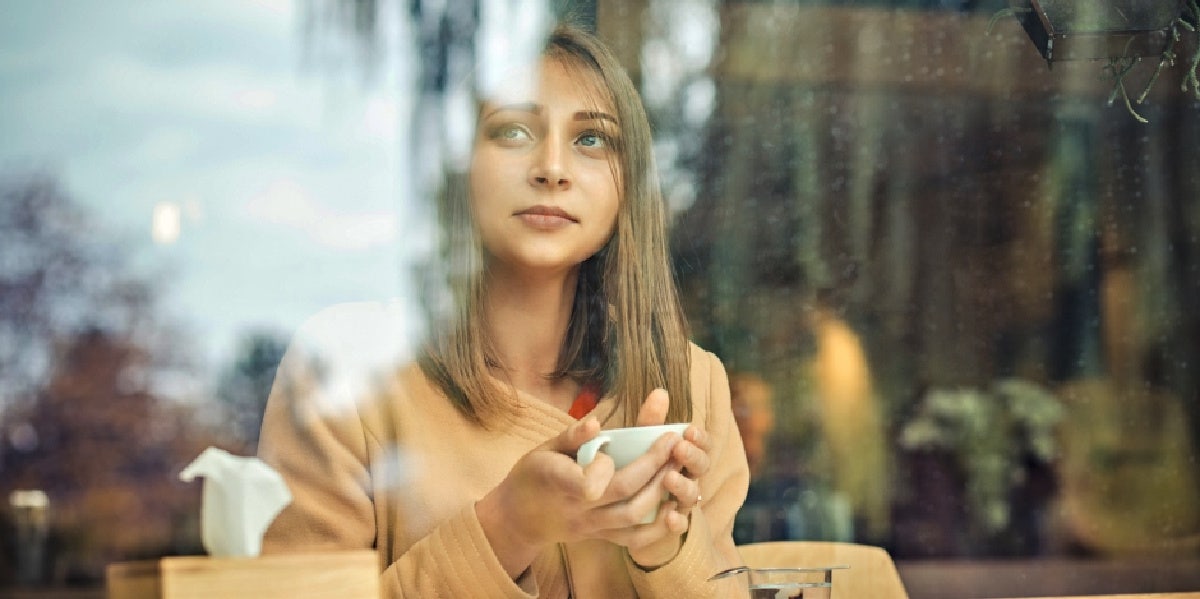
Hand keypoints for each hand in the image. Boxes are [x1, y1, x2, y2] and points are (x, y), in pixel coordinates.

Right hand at [476, 414, 677, 577]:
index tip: (611, 442)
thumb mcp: (543, 449)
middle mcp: (577, 509)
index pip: (589, 482)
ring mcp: (591, 527)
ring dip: (662, 490)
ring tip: (678, 465)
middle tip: (673, 441)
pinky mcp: (601, 537)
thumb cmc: (532, 475)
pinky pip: (634, 540)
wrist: (519, 518)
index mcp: (558, 482)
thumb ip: (572, 436)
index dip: (605, 465)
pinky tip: (675, 505)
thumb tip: (597, 422)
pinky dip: (659, 526)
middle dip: (654, 466)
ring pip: (634, 517)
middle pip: (624, 494)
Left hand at [623, 389, 712, 567]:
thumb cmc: (628, 463)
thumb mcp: (637, 441)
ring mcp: (680, 502)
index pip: (703, 445)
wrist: (610, 503)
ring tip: (670, 477)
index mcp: (685, 454)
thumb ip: (649, 421)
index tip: (689, 430)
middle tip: (680, 448)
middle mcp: (687, 477)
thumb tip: (660, 393)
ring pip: (691, 497)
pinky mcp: (667, 526)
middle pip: (701, 468)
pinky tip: (670, 516)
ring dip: (684, 487)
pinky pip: (678, 527)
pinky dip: (677, 523)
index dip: (700, 439)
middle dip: (693, 457)